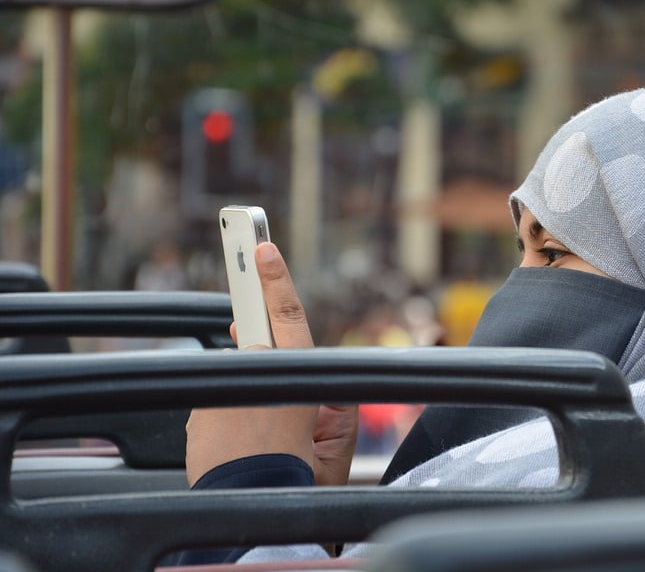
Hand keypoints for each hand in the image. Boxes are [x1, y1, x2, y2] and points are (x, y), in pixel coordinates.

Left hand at [185, 242, 357, 486]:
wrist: (256, 509)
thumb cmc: (304, 476)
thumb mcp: (336, 430)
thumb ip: (322, 388)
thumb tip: (289, 362)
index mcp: (297, 377)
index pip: (286, 315)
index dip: (275, 279)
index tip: (261, 247)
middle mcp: (256, 378)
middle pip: (254, 341)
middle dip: (253, 330)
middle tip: (247, 288)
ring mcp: (222, 395)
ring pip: (236, 380)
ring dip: (245, 400)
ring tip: (258, 440)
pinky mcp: (197, 414)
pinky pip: (215, 405)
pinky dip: (225, 420)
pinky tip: (239, 447)